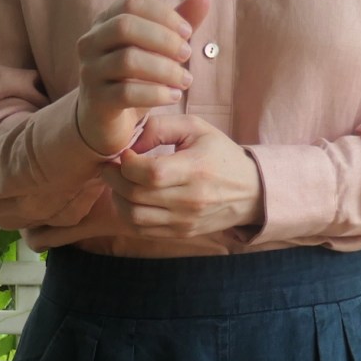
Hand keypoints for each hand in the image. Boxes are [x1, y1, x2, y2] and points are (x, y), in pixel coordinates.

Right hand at [76, 0, 208, 155]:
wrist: (105, 121)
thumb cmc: (135, 78)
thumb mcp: (157, 49)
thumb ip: (178, 24)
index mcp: (104, 22)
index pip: (131, 3)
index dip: (163, 14)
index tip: (188, 31)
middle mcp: (90, 43)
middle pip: (125, 26)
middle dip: (164, 39)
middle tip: (187, 54)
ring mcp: (90, 72)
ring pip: (127, 60)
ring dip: (165, 69)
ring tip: (186, 80)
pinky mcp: (97, 102)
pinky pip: (127, 93)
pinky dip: (157, 93)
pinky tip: (174, 96)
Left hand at [101, 115, 263, 238]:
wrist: (250, 191)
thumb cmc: (219, 154)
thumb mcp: (196, 128)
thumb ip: (160, 127)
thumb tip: (129, 143)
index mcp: (196, 169)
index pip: (150, 173)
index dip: (128, 163)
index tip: (125, 153)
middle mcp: (190, 200)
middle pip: (136, 195)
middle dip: (114, 179)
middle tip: (110, 166)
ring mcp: (185, 221)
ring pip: (134, 217)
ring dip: (117, 198)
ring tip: (119, 183)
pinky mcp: (181, 233)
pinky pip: (142, 230)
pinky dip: (127, 215)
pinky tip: (129, 198)